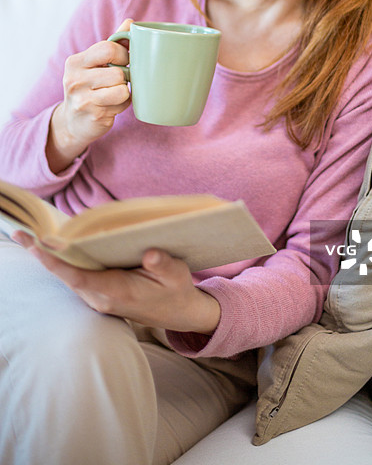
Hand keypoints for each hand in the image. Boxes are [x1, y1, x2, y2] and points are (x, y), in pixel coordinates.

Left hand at [12, 231, 220, 334]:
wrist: (179, 313)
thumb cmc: (177, 291)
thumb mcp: (178, 275)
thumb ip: (164, 265)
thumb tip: (151, 254)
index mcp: (117, 292)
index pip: (78, 276)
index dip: (56, 261)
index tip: (37, 246)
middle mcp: (102, 298)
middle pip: (65, 276)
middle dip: (42, 255)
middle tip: (19, 233)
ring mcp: (98, 299)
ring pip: (68, 277)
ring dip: (49, 258)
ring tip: (28, 236)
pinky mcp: (99, 295)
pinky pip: (75, 277)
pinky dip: (62, 263)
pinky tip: (53, 247)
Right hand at [46, 19, 132, 172]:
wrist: (73, 123)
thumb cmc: (89, 86)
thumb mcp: (95, 63)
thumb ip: (113, 42)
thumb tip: (130, 22)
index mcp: (74, 62)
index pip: (108, 48)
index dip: (124, 54)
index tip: (125, 60)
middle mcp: (74, 80)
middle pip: (118, 72)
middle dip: (125, 76)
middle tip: (120, 79)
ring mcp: (82, 100)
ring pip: (122, 89)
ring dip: (125, 91)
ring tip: (115, 93)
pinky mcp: (93, 115)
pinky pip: (122, 105)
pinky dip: (123, 105)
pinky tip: (112, 105)